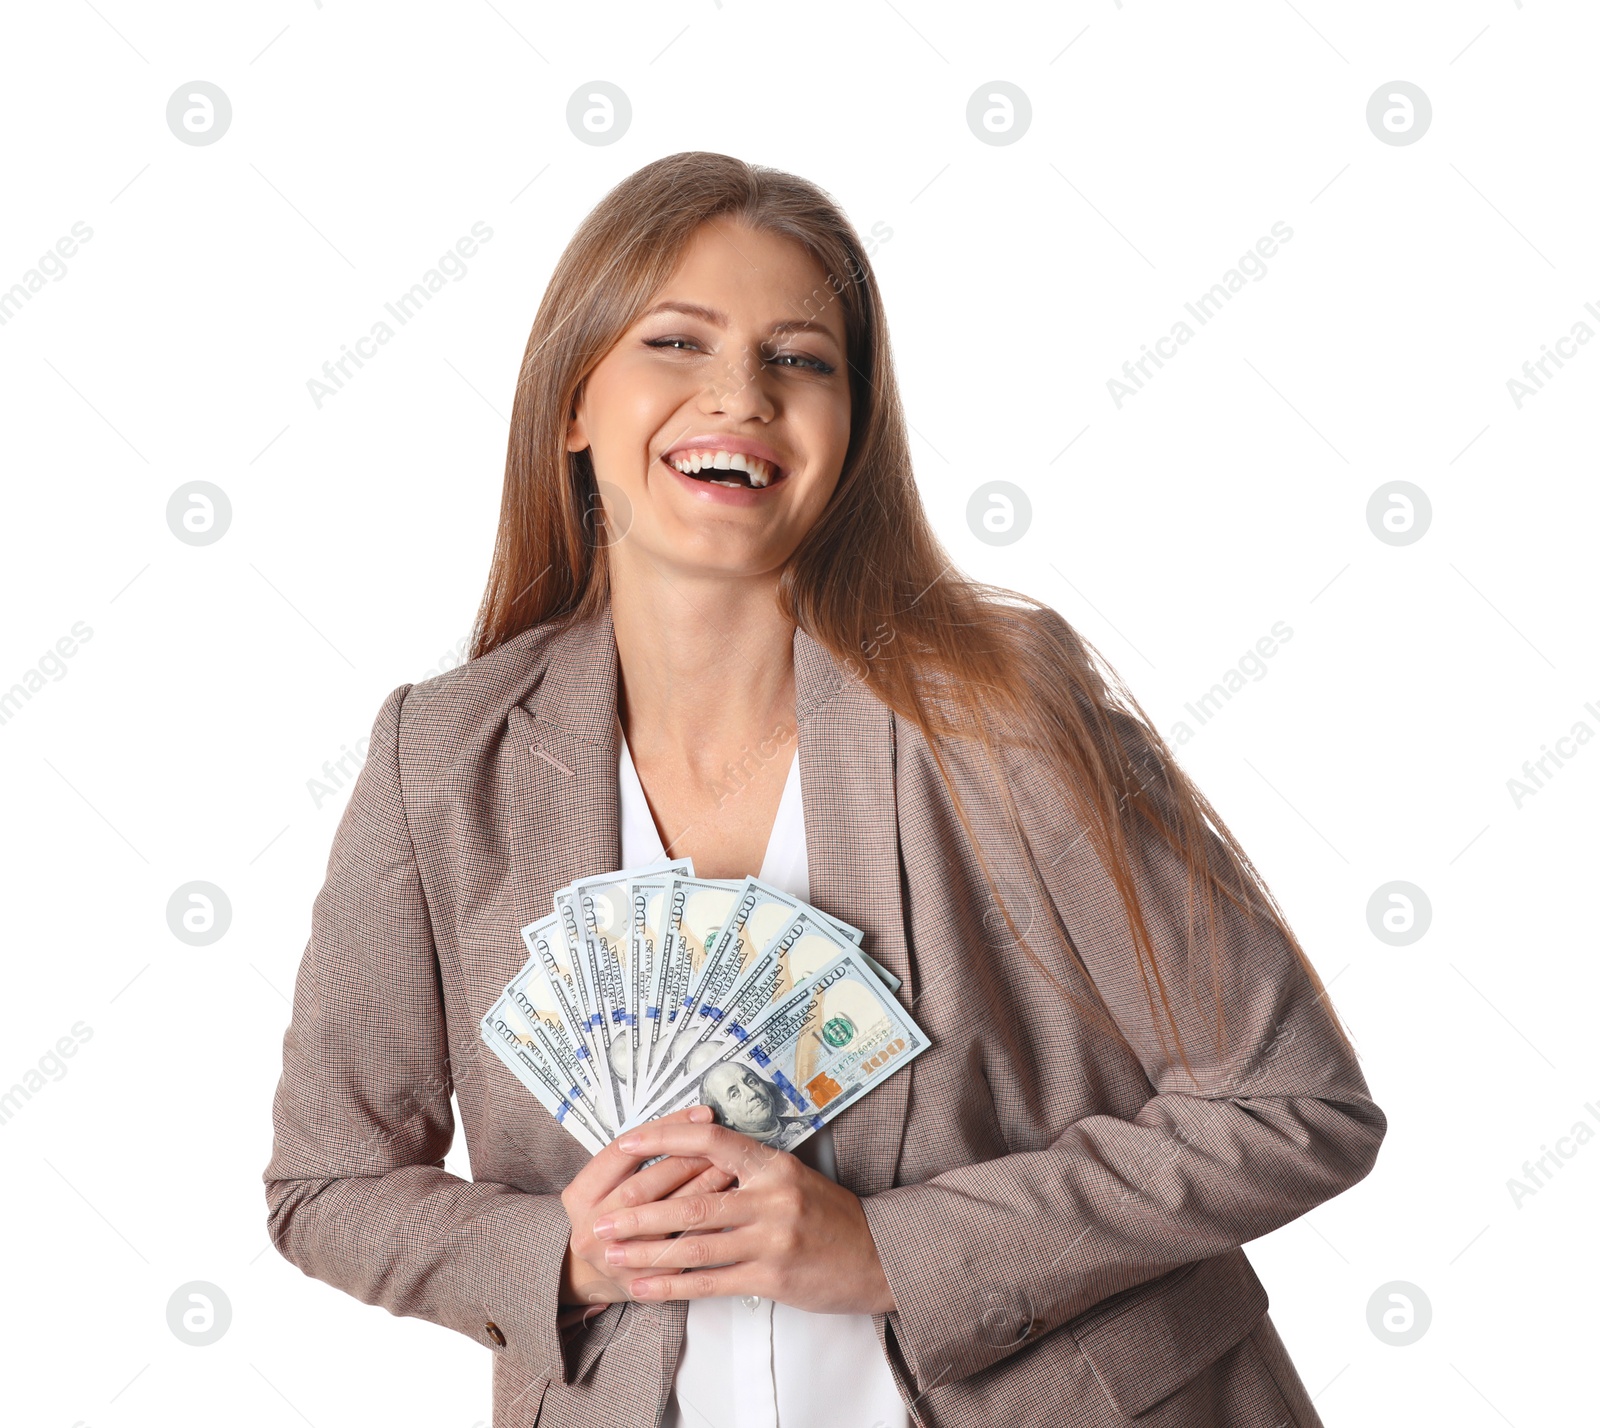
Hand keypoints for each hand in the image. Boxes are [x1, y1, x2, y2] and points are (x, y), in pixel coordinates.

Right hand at [559, 1105, 733, 1321]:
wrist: (587, 1275)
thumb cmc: (605, 1216)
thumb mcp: (602, 1185)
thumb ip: (634, 1157)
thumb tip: (688, 1123)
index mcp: (580, 1196)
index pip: (621, 1152)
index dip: (663, 1131)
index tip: (697, 1115)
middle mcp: (591, 1227)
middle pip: (642, 1186)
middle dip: (684, 1162)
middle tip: (719, 1146)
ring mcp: (613, 1258)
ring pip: (663, 1219)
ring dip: (701, 1191)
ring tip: (729, 1169)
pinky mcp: (641, 1281)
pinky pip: (680, 1250)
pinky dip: (706, 1227)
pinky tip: (727, 1208)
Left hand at [590, 1119, 895, 1314]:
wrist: (877, 1256)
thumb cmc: (829, 1215)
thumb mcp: (793, 1177)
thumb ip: (749, 1170)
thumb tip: (694, 1158)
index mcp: (773, 1164)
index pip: (710, 1141)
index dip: (664, 1139)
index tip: (627, 1143)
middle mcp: (772, 1197)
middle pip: (691, 1201)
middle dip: (639, 1212)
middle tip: (601, 1220)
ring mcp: (772, 1239)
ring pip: (695, 1245)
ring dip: (647, 1252)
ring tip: (611, 1254)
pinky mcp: (772, 1278)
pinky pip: (712, 1282)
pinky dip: (672, 1286)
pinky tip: (644, 1287)